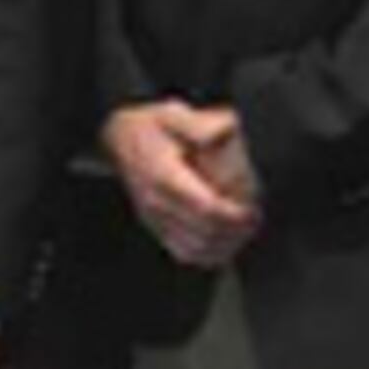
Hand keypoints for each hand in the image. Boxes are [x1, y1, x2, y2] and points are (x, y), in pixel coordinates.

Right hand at [104, 100, 258, 268]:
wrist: (116, 138)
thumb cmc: (148, 127)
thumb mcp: (173, 114)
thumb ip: (200, 124)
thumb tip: (227, 128)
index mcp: (164, 176)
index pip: (205, 207)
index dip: (233, 214)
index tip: (250, 208)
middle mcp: (157, 202)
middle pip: (205, 232)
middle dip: (235, 229)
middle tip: (253, 217)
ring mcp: (154, 218)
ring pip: (197, 249)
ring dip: (225, 244)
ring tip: (241, 230)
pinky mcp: (155, 227)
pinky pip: (184, 253)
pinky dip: (208, 254)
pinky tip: (222, 243)